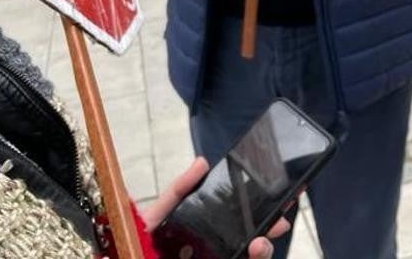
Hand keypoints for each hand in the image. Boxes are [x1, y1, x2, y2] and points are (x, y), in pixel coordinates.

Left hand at [142, 157, 290, 257]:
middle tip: (280, 222)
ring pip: (250, 257)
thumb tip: (203, 162)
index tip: (281, 200)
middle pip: (253, 240)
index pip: (241, 220)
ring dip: (262, 251)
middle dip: (270, 229)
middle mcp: (217, 251)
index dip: (262, 210)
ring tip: (260, 245)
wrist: (130, 257)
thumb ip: (179, 190)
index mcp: (207, 233)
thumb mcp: (158, 214)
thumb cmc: (139, 243)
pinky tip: (251, 253)